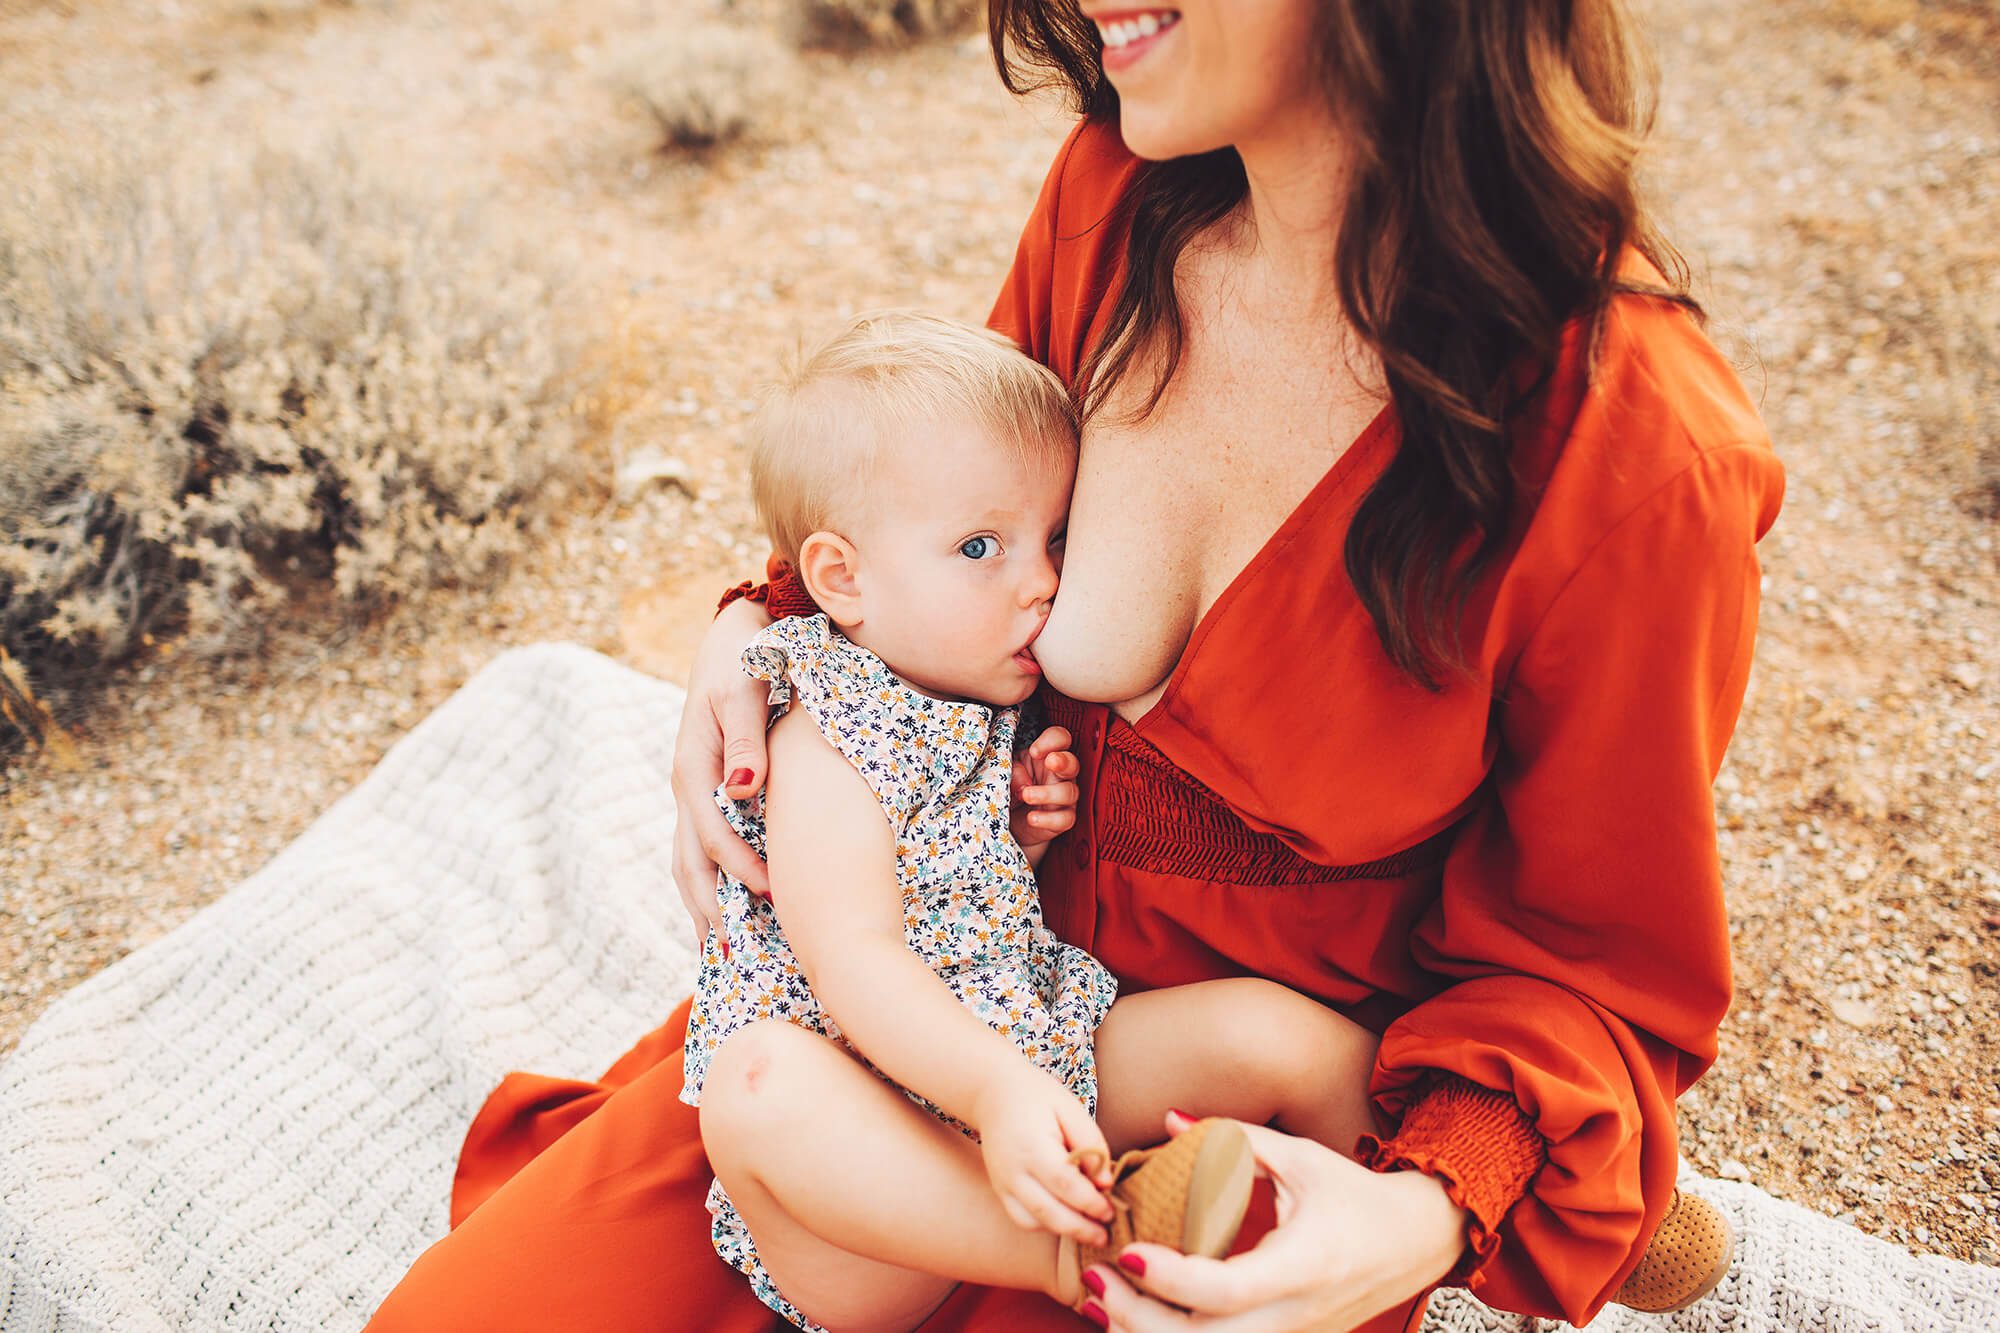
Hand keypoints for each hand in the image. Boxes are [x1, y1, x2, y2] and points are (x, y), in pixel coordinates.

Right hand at [670, 598, 775, 946]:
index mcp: (694, 768)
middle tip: (730, 957)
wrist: (730, 642)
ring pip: (691, 862)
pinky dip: (714, 882)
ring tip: (722, 951)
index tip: (771, 896)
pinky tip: (733, 908)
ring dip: (704, 905)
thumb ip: (748, 741)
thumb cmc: (744, 663)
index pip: (714, 835)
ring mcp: (693, 795)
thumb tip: (745, 790)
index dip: (740, 868)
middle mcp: (687, 789)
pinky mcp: (707, 795)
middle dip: (708, 910)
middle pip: (690, 863)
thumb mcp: (745, 692)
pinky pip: (705, 849)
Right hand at [973, 1068, 1117, 1246]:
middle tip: (1106, 1235)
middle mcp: (1012, 1170)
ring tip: (1092, 1232)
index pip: (1064, 1183)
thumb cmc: (1038, 1097)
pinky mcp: (1000, 1190)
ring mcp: (1002, 1183)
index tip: (1111, 1211)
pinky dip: (1046, 1226)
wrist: (994, 1094)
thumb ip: (1091, 1143)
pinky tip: (1069, 1221)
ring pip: (1033, 1222)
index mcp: (1031, 1145)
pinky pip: (1023, 1219)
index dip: (1090, 1202)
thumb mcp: (1071, 1108)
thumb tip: (1106, 1183)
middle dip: (1080, 1228)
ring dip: (1064, 1231)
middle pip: (1048, 1211)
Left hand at [1010, 725, 1079, 851]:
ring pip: (1069, 792)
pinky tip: (1032, 818)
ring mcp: (1065, 797)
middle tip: (1050, 761)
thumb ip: (1014, 770)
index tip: (1034, 751)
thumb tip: (1024, 783)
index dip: (1052, 740)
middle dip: (1063, 761)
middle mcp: (1061, 775)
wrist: (1011, 819)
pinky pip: (1065, 819)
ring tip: (1026, 795)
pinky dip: (1048, 819)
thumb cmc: (1013, 786)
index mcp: (1048, 755)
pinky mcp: (1063, 819)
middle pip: (1073, 763)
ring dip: (1047, 793)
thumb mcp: (1008, 772)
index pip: (1060, 738)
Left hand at [1083, 1111, 1467, 1331]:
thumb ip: (1233, 1139)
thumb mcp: (1301, 1159)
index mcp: (1303, 1265)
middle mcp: (1296, 1315)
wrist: (1416, 1241)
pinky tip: (1135, 1319)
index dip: (1173, 1278)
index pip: (1228, 1289)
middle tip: (1095, 1278)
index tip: (1130, 1248)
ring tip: (1102, 1301)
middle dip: (1141, 1320)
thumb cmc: (1356, 1194)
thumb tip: (1169, 1120)